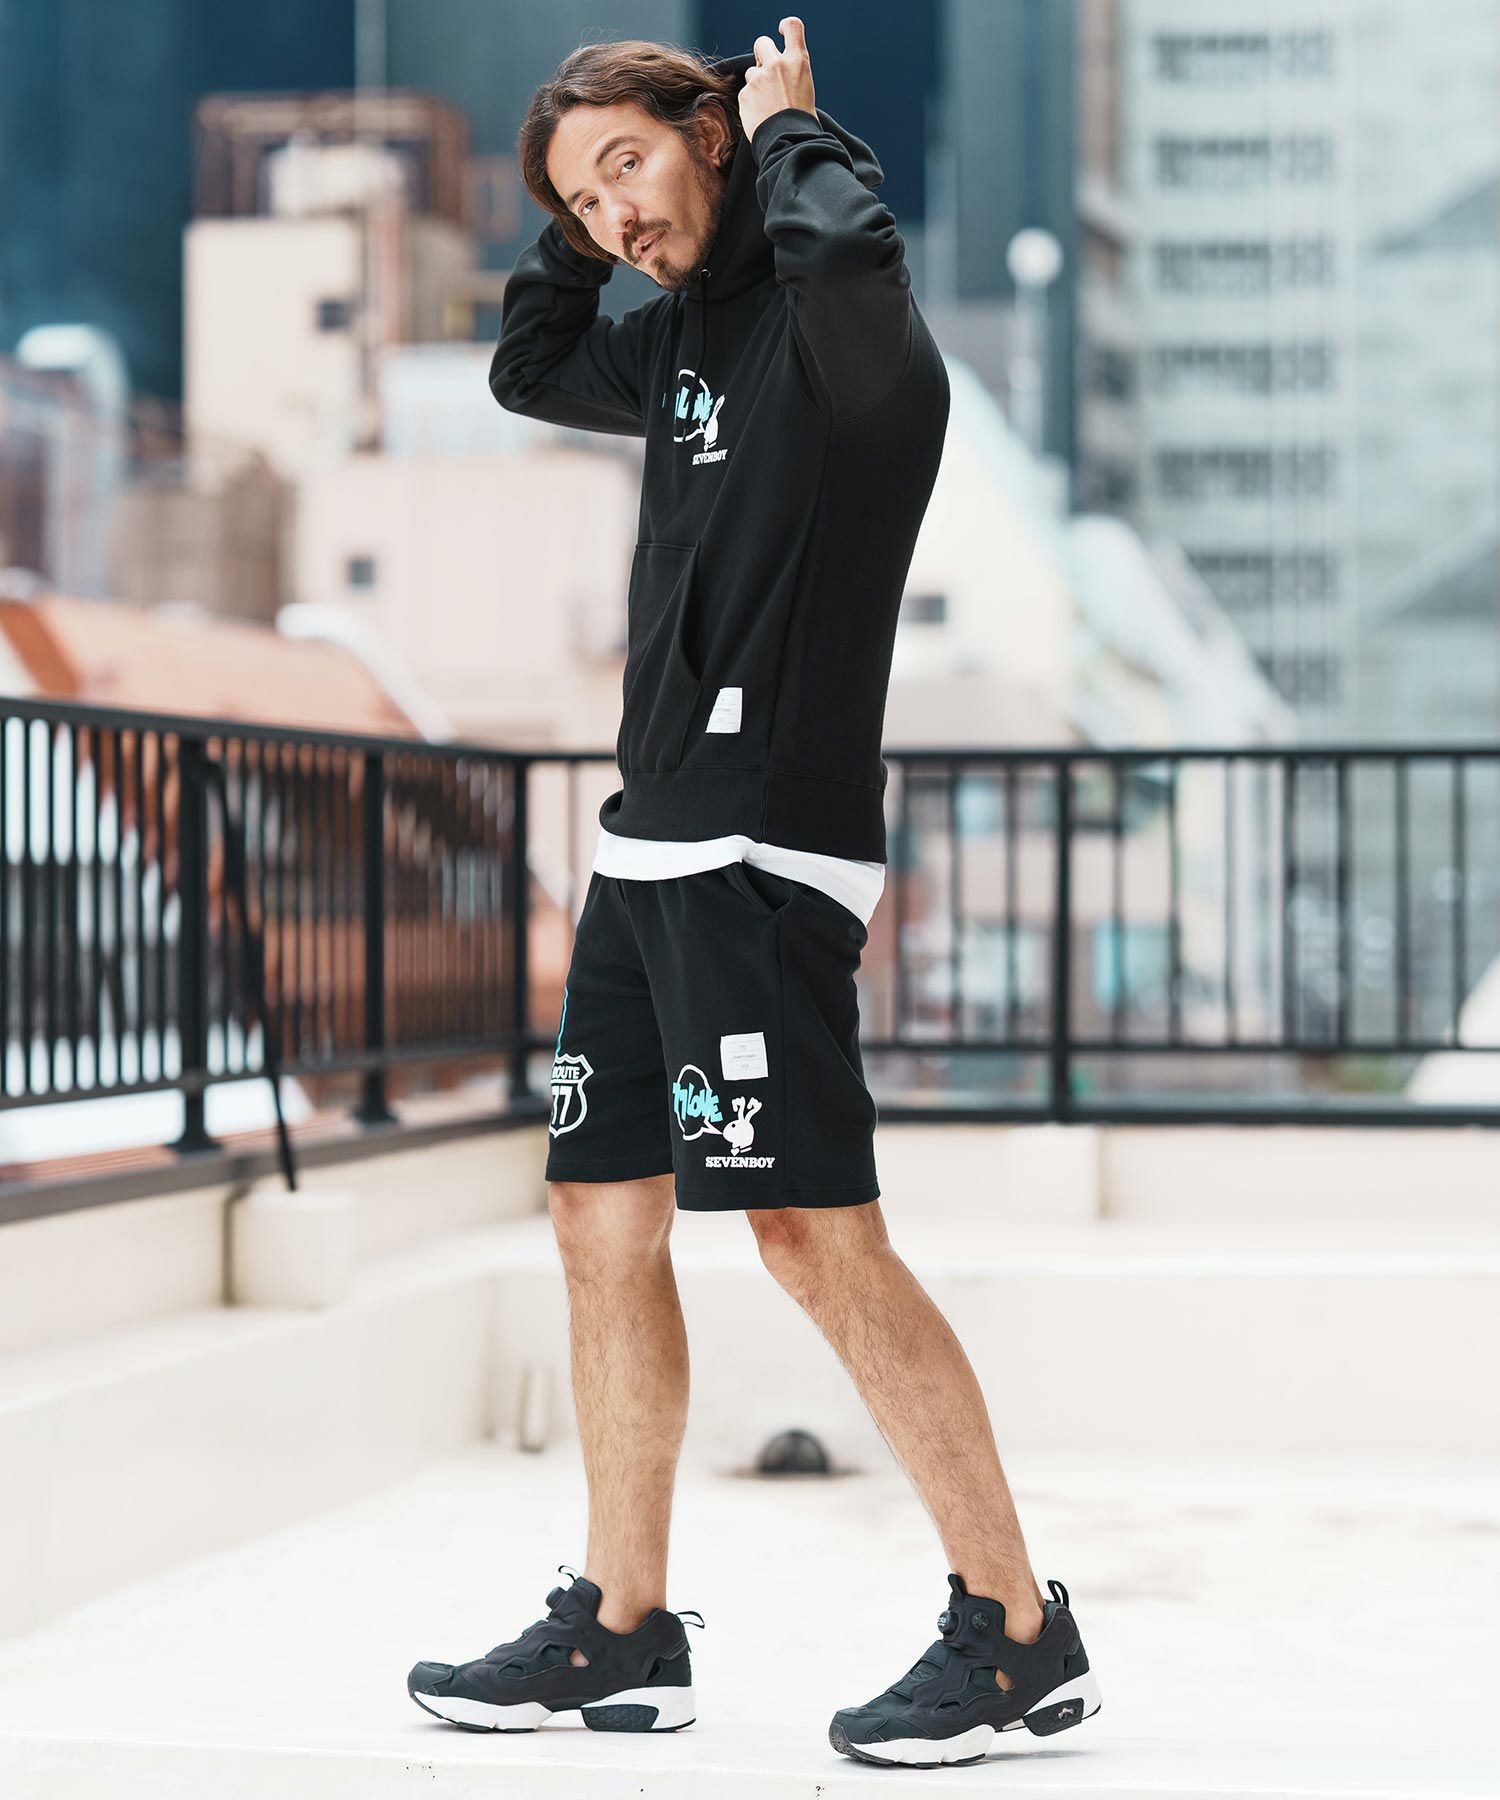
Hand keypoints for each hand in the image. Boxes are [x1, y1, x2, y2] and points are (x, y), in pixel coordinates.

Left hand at [738, 17, 816, 146]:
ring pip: (752, 72)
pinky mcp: (746, 94)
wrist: (790, 143)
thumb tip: (777, 70)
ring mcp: (759, 78)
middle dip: (761, 54)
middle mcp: (777, 64)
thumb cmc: (801, 121)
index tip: (781, 32)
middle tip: (766, 70)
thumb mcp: (805, 88)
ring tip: (768, 105)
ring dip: (757, 84)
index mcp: (798, 61)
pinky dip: (751, 103)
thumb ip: (790, 72)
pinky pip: (746, 93)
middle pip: (762, 43)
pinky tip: (761, 116)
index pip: (792, 26)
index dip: (785, 26)